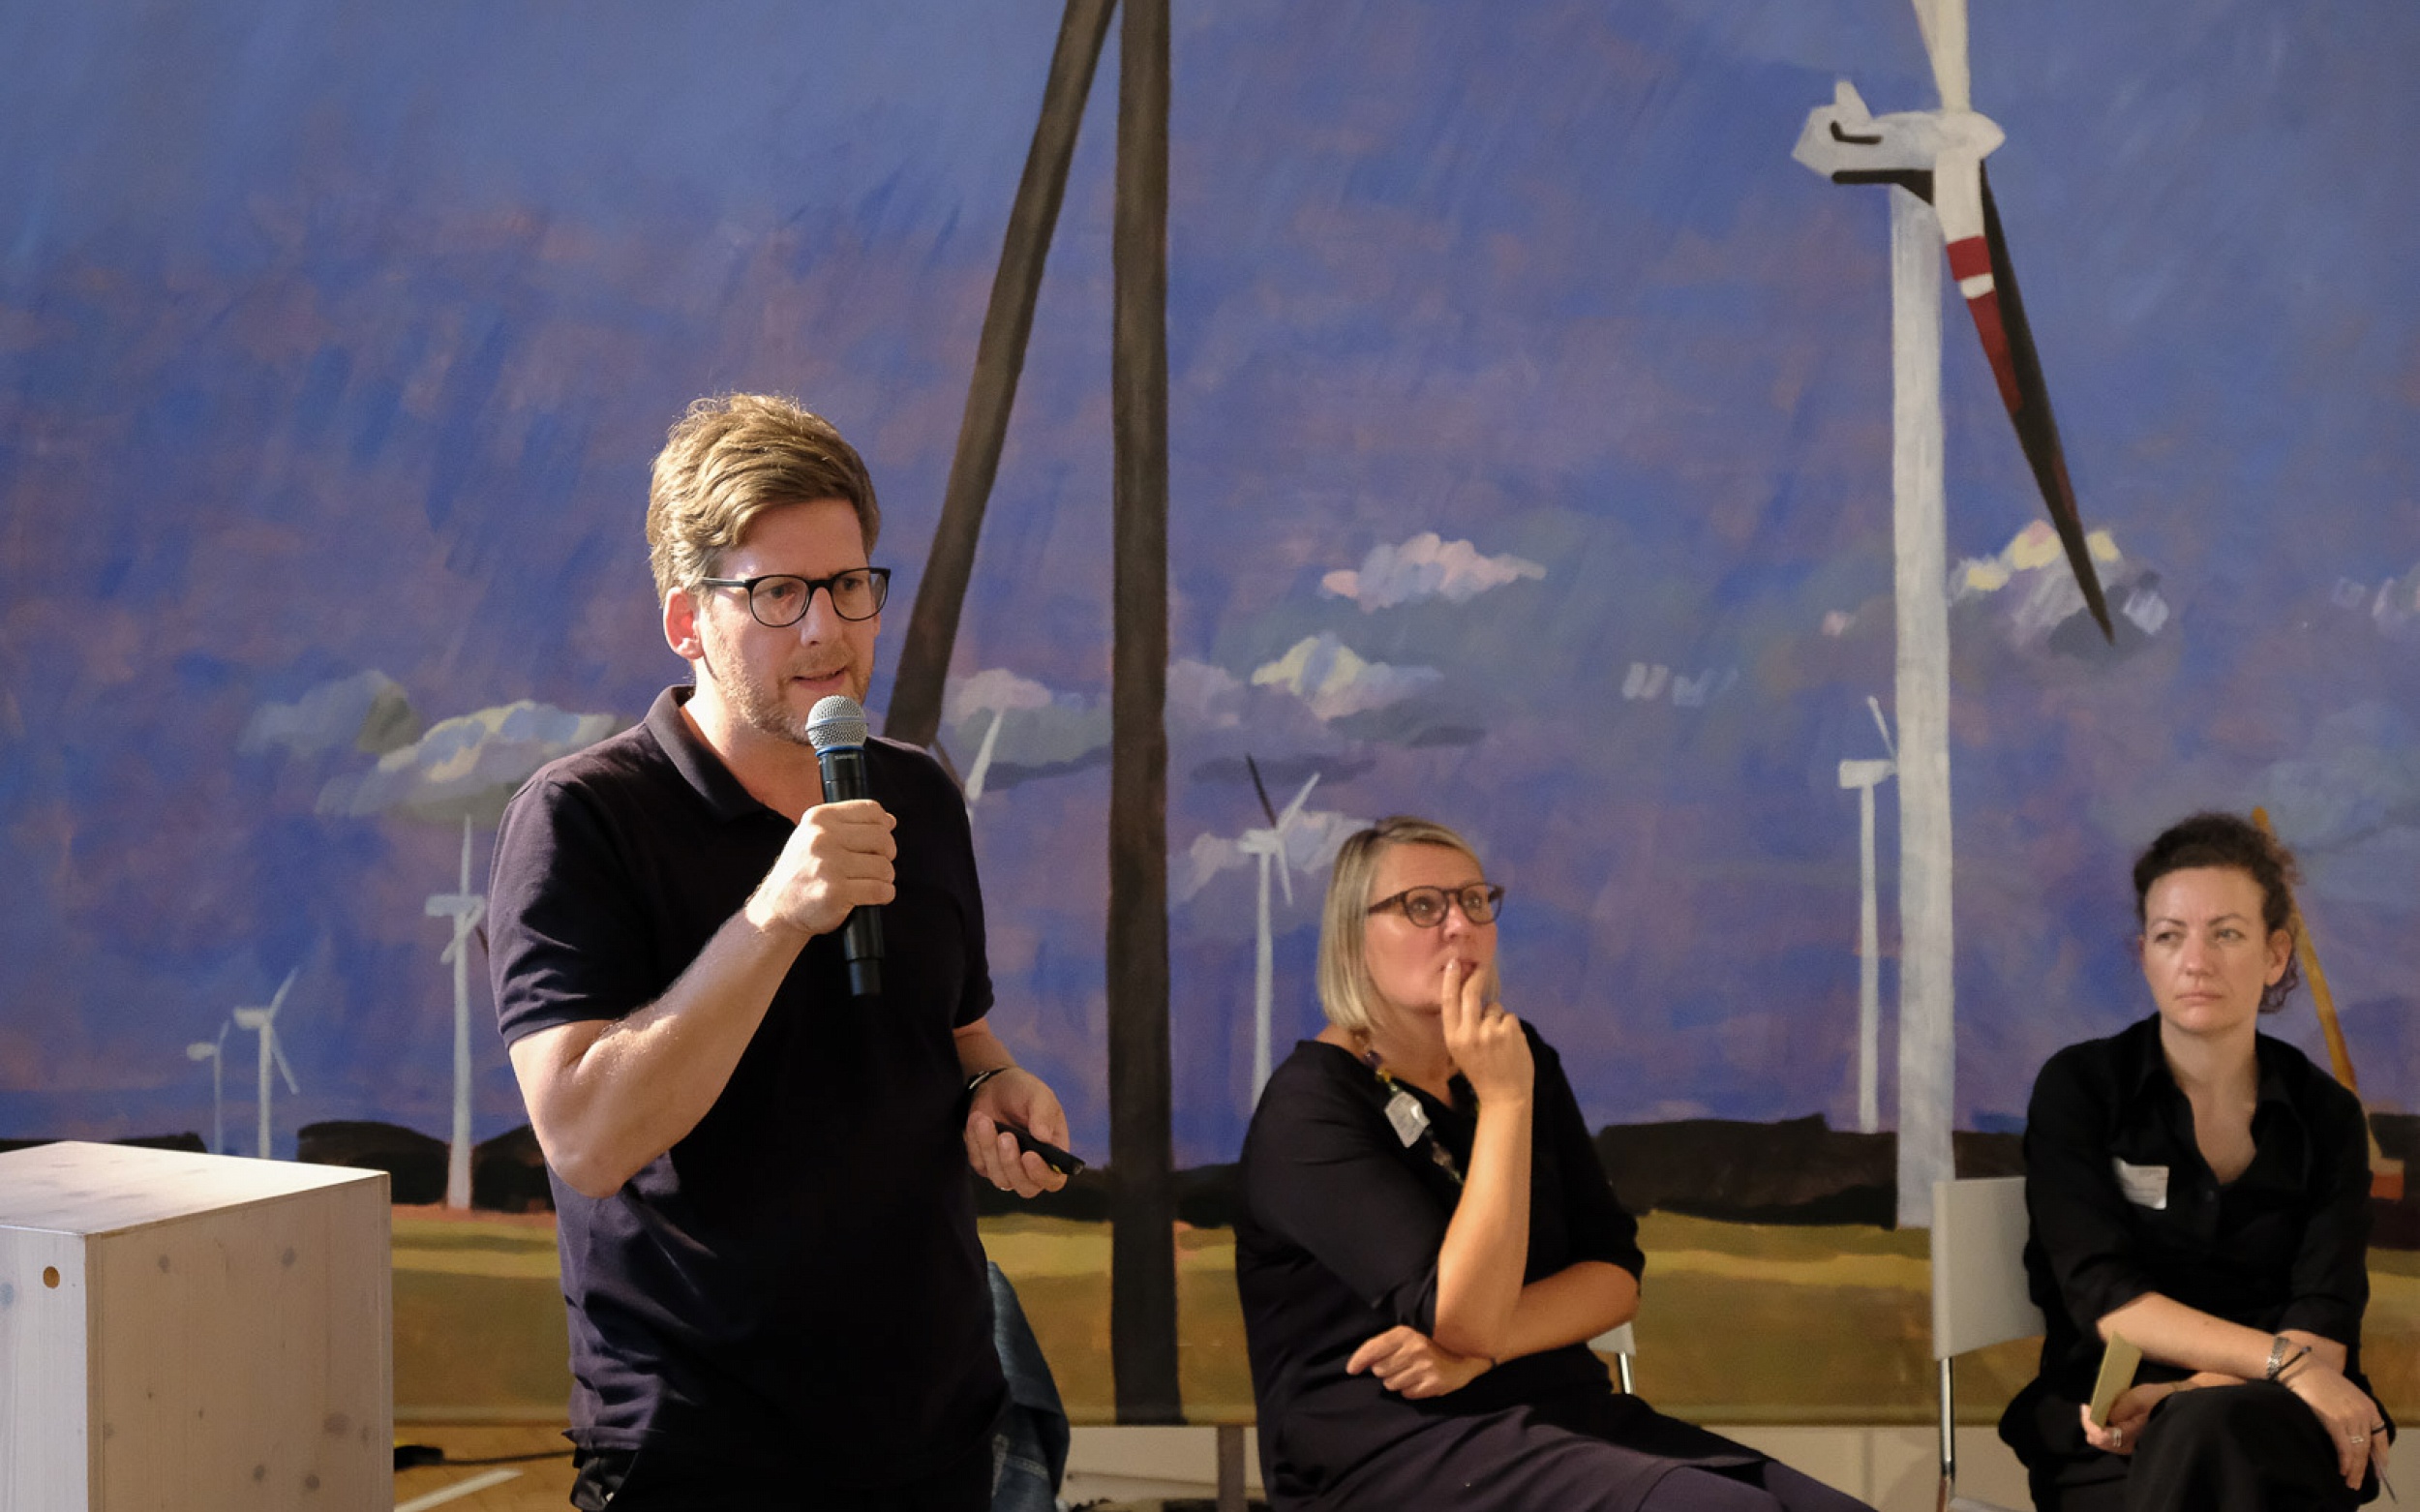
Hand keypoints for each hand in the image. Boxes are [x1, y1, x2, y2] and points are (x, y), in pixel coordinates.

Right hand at [746, 799, 895, 939]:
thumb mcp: (814, 836)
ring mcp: (829, 865)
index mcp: (819, 818)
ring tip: (869, 882)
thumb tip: (889, 820)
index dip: (884, 826)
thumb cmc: (801, 872)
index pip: (871, 810)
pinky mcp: (836, 893)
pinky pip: (880, 890)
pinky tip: (872, 896)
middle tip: (876, 866)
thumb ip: (849, 825)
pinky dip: (884, 895)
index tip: (879, 841)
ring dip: (885, 878)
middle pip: (882, 838)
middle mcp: (822, 838)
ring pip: (884, 866)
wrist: (777, 908)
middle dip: (887, 854)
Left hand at [964, 1067, 1069, 1197]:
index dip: (1042, 1175)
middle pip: (1026, 1188)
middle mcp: (1031, 1167)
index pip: (1053, 1180)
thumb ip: (1043, 1114)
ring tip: (984, 1119)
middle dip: (1012, 1164)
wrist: (995, 1085)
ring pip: (1000, 1178)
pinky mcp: (985, 1165)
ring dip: (990, 1148)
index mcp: (1054, 1153)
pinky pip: (979, 1164)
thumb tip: (1043, 1137)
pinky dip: (977, 1141)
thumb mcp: (1038, 1095)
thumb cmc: (1024, 1092)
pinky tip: (978, 1120)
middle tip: (1005, 1136)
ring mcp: (1007, 1169)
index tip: (1029, 1155)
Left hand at [1346, 1325, 1490, 1398]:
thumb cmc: (1433, 1342)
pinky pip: (1407, 1394)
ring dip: (1397, 1380)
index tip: (1351, 1369)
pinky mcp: (1433, 1385)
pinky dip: (1410, 1389)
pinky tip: (1420, 1380)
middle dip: (1384, 1369)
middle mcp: (1414, 1350)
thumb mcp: (1410, 1335)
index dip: (1358, 1360)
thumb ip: (1386, 1345)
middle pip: (1380, 1370)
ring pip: (1391, 1384)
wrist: (1468, 1352)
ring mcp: (1424, 1368)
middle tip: (1400, 1364)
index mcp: (1406, 1333)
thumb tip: (1361, 1364)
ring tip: (1412, 1371)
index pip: (1373, 1348)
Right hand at [1439, 958, 1530, 1105]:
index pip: (1449, 1002)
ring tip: (1499, 1040)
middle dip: (1475, 977)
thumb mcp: (1461, 1052)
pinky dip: (1511, 1027)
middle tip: (1480, 967)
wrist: (1505, 1095)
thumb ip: (1462, 1027)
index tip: (1454, 964)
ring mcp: (1491, 1031)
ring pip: (1494, 1008)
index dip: (1451, 980)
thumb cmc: (1482, 1072)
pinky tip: (1510, 1044)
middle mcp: (1469, 1032)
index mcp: (1454, 1038)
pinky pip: (1509, 1017)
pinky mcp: (1510, 1031)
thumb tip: (1468, 997)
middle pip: (1471, 994)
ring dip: (1498, 1018)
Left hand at [2079, 1380, 2185, 1455]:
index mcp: (2129, 1436)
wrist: (2175, 1405)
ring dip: (2096, 1425)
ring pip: (2101, 1440)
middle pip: (2097, 1440)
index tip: (2086, 1406)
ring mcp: (2128, 1445)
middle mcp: (2127, 1446)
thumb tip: (2097, 1416)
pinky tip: (2106, 1415)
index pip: (2101, 1437)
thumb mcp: (2135, 1399)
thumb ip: (2115, 1410)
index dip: (2089, 1422)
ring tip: (2096, 1409)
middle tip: (2089, 1407)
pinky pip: (2109, 1437)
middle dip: (2090, 1424)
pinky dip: (2103, 1427)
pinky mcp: (2129, 1441)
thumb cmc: (2157, 1400)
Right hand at [2283, 1358, 2391, 1489]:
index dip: (2381, 1456)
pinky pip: (2345, 1449)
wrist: (2300, 1368)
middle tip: (2357, 1482)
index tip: (2378, 1469)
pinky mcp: (2335, 1422)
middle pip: (2368, 1448)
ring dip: (2354, 1470)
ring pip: (2358, 1452)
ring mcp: (2350, 1417)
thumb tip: (2355, 1436)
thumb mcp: (2345, 1395)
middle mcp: (2364, 1413)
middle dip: (2364, 1468)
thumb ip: (2354, 1412)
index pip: (2381, 1438)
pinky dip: (2345, 1463)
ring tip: (2350, 1481)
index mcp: (2369, 1406)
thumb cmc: (2319, 1381)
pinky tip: (2342, 1470)